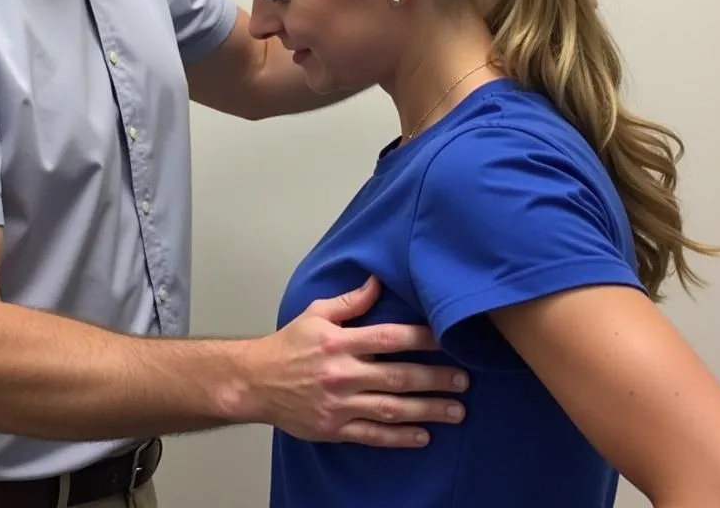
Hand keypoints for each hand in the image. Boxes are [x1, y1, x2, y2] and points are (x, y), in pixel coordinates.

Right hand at [246, 276, 468, 446]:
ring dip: (427, 410)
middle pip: (398, 377)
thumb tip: (377, 283)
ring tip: (456, 410)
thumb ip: (349, 302)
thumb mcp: (315, 313)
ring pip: (391, 408)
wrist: (255, 381)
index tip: (446, 338)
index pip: (388, 338)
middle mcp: (342, 374)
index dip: (421, 338)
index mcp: (339, 342)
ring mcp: (339, 404)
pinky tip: (423, 436)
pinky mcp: (335, 429)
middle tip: (464, 379)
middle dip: (435, 378)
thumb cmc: (287, 345)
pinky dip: (400, 438)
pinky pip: (373, 436)